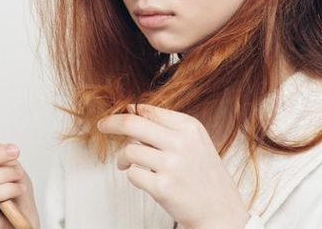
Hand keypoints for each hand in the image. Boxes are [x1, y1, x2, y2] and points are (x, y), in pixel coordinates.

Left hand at [97, 104, 248, 228]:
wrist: (220, 210)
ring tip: (127, 164)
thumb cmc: (203, 175)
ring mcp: (171, 165)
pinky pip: (132, 174)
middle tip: (101, 126)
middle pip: (132, 124)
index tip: (114, 117)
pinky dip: (133, 176)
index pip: (148, 110)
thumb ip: (167, 125)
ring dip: (123, 158)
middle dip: (111, 123)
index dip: (127, 113)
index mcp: (189, 126)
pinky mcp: (162, 187)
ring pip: (129, 151)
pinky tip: (145, 179)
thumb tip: (133, 111)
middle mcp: (181, 142)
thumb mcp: (195, 140)